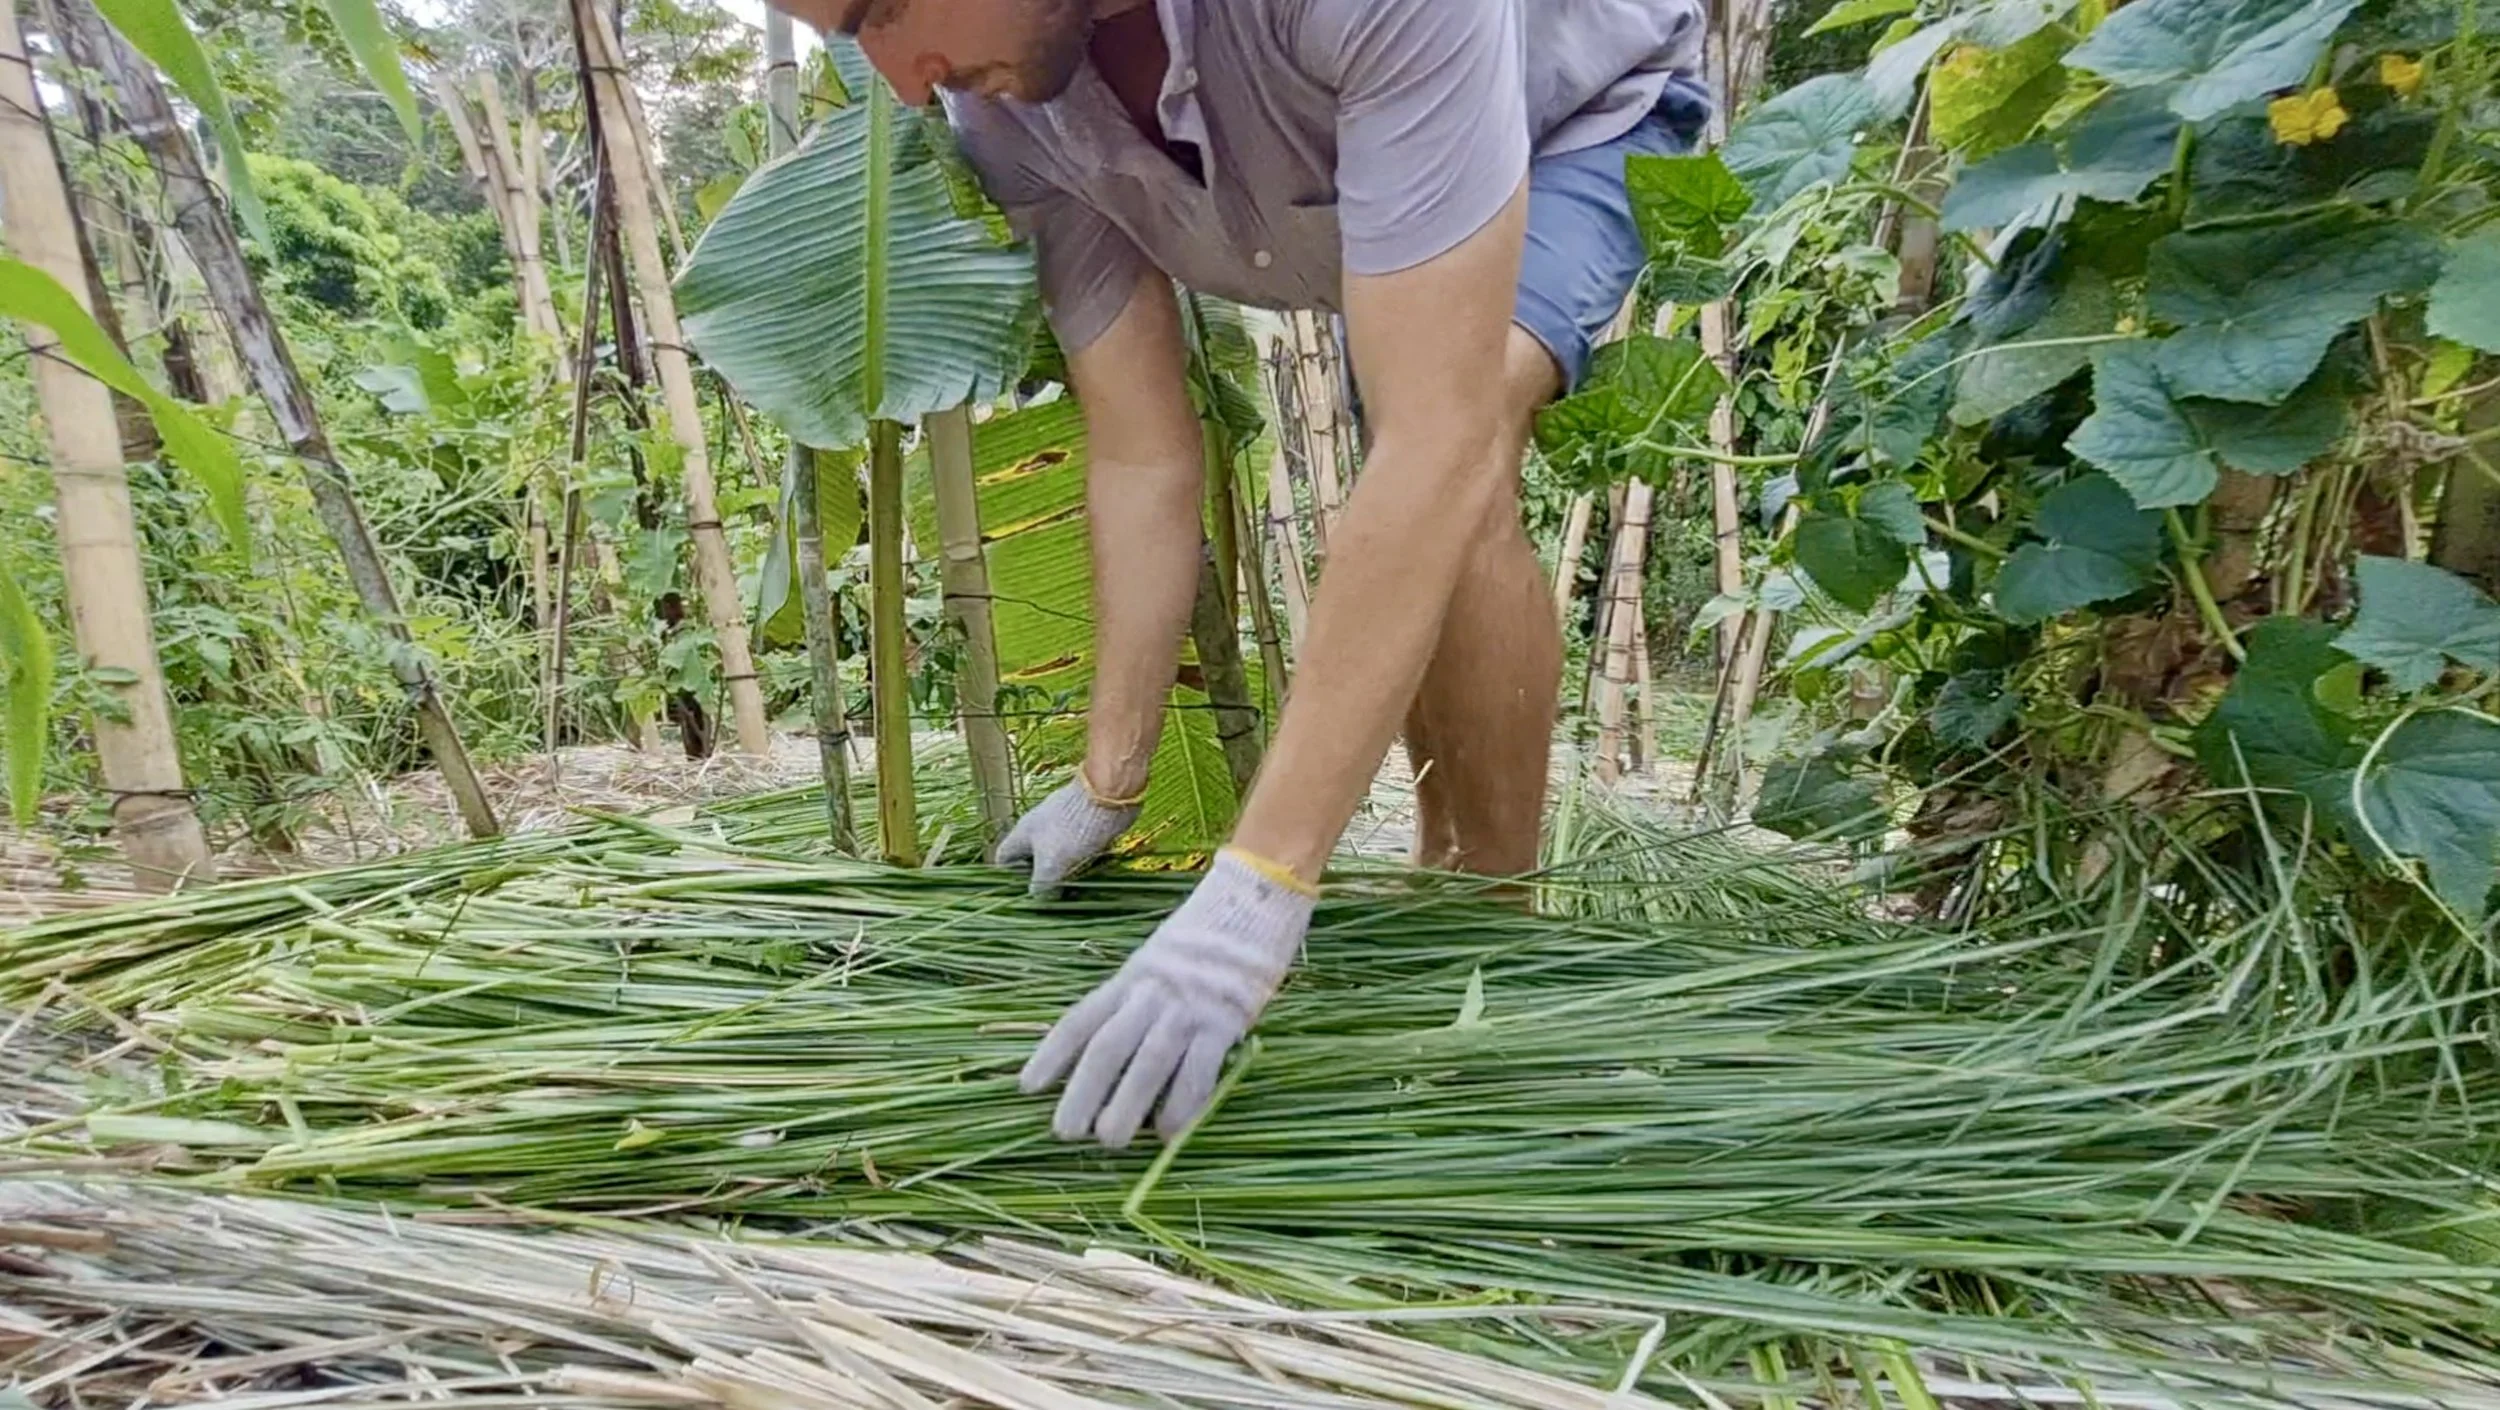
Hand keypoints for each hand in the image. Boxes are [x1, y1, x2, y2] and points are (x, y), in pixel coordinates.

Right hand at [995, 774, 1142, 896]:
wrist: (1109, 795)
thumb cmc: (1073, 829)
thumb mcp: (1051, 865)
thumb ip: (1041, 887)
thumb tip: (1040, 902)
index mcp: (1022, 834)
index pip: (1003, 858)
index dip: (1009, 878)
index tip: (1026, 892)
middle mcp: (1039, 829)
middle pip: (1032, 860)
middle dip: (1043, 881)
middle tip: (1055, 897)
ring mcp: (1062, 826)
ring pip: (1058, 857)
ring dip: (1067, 875)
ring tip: (1077, 891)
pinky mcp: (1085, 826)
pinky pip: (1079, 851)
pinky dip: (1084, 864)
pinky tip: (1094, 875)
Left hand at [1020, 849, 1315, 1147]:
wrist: (1255, 897)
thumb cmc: (1208, 934)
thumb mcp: (1159, 957)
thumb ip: (1138, 995)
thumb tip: (1116, 1046)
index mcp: (1130, 977)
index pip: (1081, 1019)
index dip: (1051, 1054)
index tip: (1027, 1086)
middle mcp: (1151, 992)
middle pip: (1107, 1047)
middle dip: (1082, 1091)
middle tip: (1064, 1132)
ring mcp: (1188, 1006)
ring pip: (1147, 1063)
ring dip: (1126, 1106)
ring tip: (1110, 1141)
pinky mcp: (1225, 1020)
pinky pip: (1198, 1070)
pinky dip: (1182, 1105)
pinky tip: (1170, 1134)